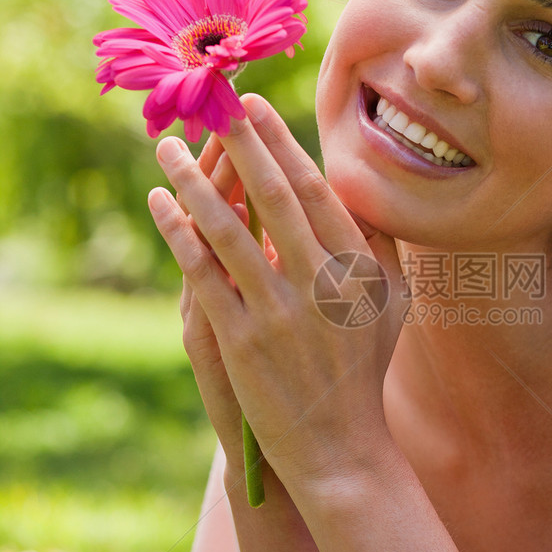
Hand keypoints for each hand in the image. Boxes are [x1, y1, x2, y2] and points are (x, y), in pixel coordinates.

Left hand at [148, 93, 405, 498]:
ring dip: (194, 182)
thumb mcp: (392, 306)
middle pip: (274, 198)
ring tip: (168, 148)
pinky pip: (203, 274)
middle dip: (242, 144)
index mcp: (359, 271)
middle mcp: (322, 286)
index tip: (255, 108)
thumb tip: (358, 190)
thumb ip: (381, 247)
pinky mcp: (242, 341)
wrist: (341, 448)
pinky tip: (158, 203)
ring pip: (230, 231)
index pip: (316, 192)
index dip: (282, 145)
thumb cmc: (363, 370)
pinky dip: (178, 233)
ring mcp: (279, 313)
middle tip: (214, 103)